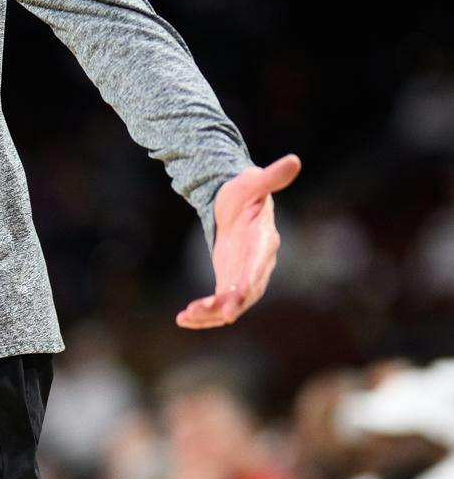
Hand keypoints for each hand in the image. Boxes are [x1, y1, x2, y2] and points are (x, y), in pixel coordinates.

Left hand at [176, 153, 301, 329]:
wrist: (237, 203)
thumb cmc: (245, 192)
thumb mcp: (252, 183)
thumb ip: (271, 177)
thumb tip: (294, 160)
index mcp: (264, 241)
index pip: (259, 264)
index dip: (250, 279)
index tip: (238, 293)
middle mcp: (258, 265)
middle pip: (248, 292)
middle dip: (230, 305)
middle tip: (210, 313)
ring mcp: (244, 277)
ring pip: (232, 305)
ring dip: (211, 314)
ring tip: (185, 316)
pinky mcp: (230, 283)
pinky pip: (220, 305)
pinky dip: (204, 314)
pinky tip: (183, 318)